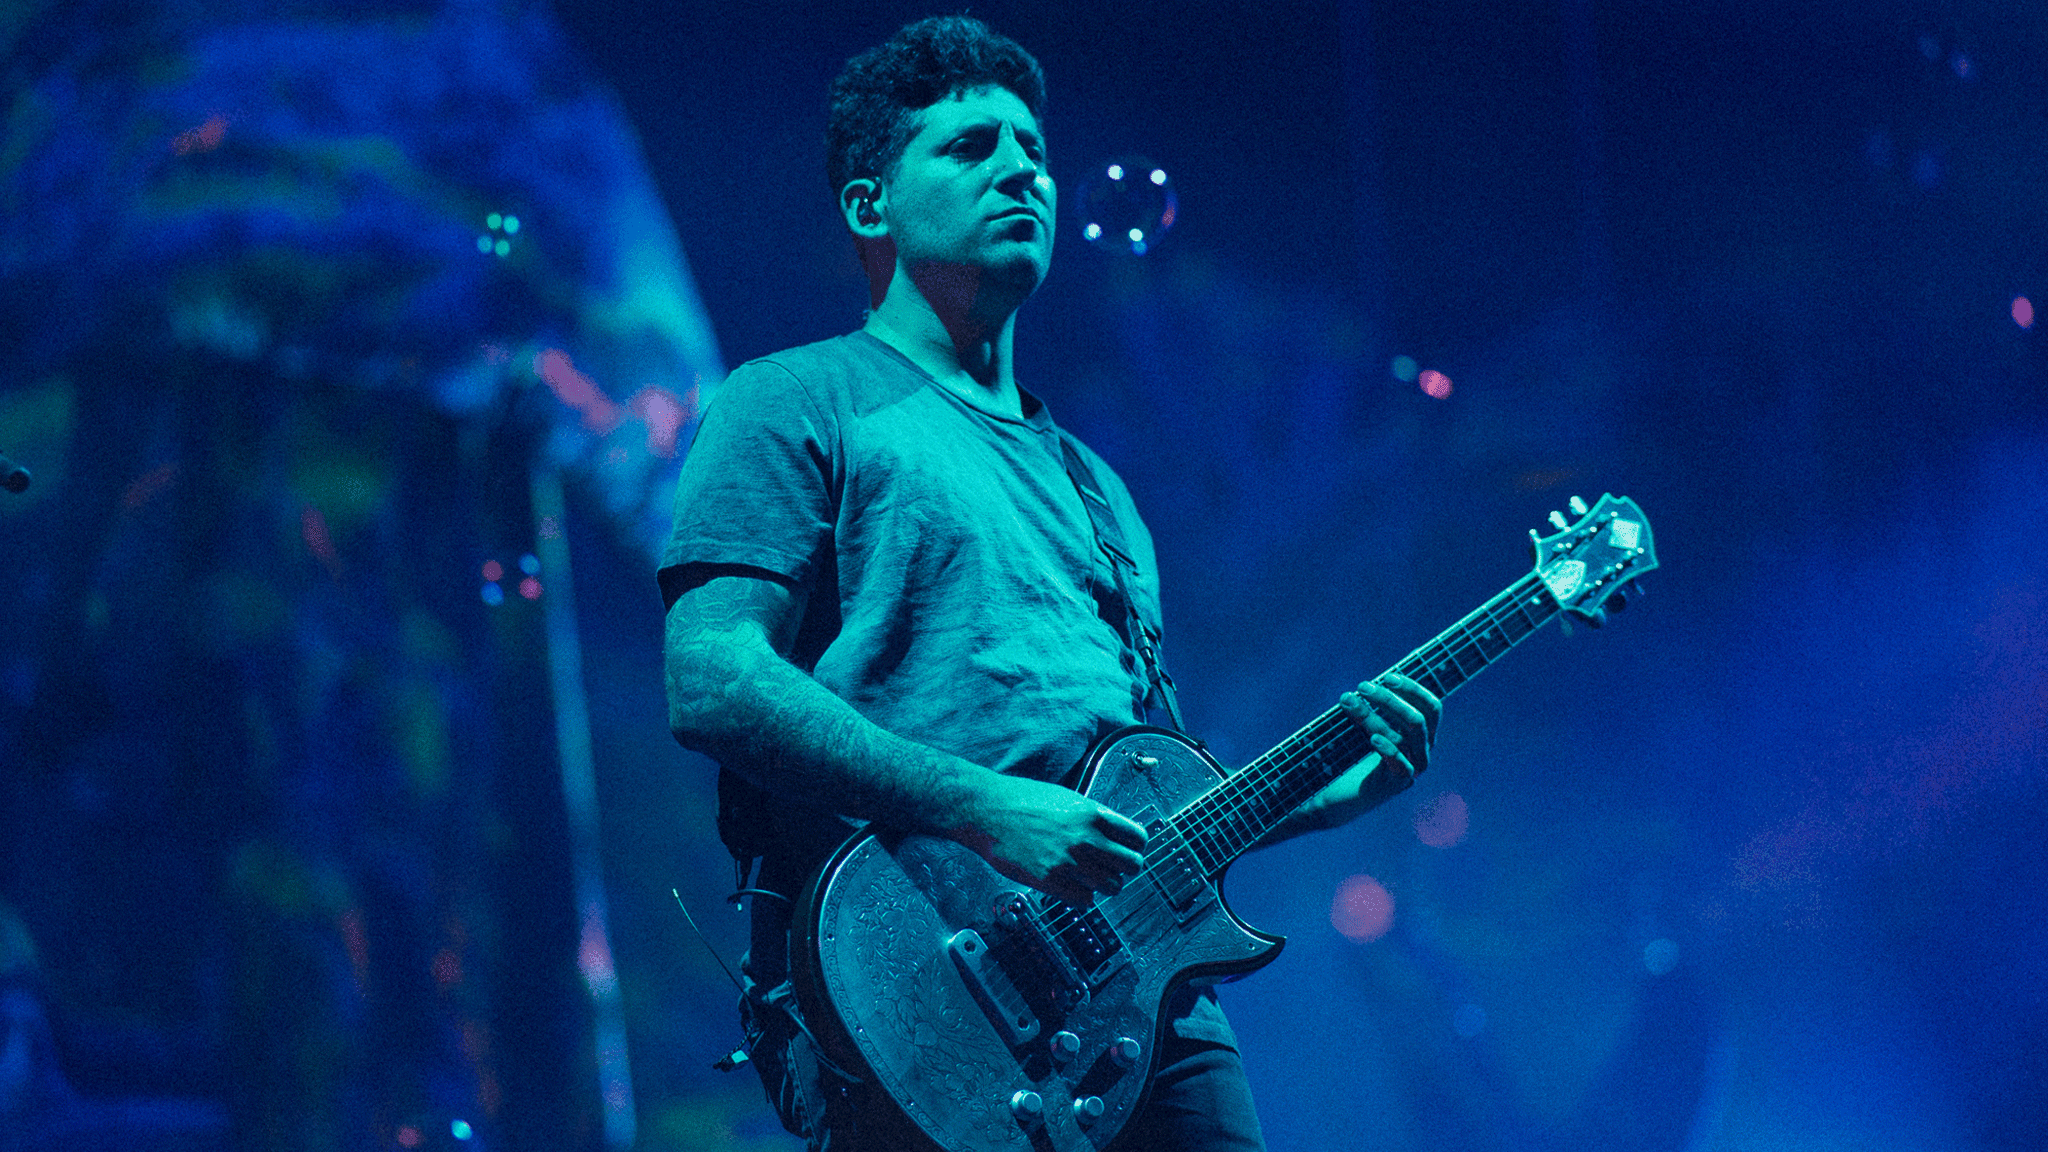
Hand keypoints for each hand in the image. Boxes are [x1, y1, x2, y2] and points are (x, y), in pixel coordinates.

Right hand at [952, 774, 1148, 905]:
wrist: (985, 809)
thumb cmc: (1020, 799)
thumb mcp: (1065, 798)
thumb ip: (1091, 816)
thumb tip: (1113, 832)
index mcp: (1092, 814)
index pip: (1138, 837)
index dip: (1137, 847)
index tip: (1132, 851)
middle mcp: (1085, 838)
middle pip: (1132, 865)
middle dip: (1126, 869)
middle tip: (1117, 870)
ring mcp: (1068, 861)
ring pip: (1111, 886)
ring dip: (1105, 885)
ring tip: (1093, 879)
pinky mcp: (1050, 880)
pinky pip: (1086, 900)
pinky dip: (1084, 897)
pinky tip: (1075, 887)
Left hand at [1339, 672, 1440, 785]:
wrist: (1343, 797)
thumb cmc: (1357, 757)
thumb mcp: (1370, 728)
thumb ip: (1376, 709)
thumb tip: (1367, 685)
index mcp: (1423, 735)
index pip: (1432, 708)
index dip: (1414, 690)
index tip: (1387, 677)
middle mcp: (1423, 751)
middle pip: (1417, 720)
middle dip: (1389, 700)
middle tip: (1363, 686)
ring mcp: (1413, 769)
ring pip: (1401, 738)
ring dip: (1373, 716)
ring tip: (1349, 702)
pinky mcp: (1397, 784)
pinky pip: (1400, 765)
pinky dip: (1388, 749)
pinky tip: (1373, 738)